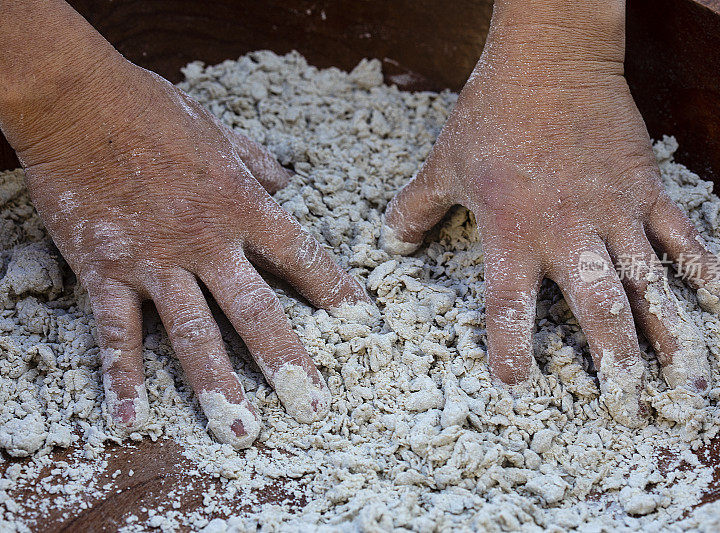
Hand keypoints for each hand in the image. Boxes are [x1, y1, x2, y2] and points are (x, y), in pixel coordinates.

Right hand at [6, 43, 368, 448]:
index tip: (362, 321)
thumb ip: (257, 162)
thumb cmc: (153, 109)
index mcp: (242, 205)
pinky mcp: (106, 270)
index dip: (335, 289)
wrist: (79, 99)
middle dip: (287, 362)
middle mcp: (207, 242)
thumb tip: (287, 181)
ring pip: (193, 334)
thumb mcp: (220, 131)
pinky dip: (121, 375)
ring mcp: (156, 261)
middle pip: (256, 311)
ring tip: (240, 433)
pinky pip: (116, 331)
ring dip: (217, 386)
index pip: (301, 256)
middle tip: (313, 408)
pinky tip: (131, 416)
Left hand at [381, 0, 719, 425]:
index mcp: (512, 233)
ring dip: (670, 336)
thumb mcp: (444, 163)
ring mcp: (614, 213)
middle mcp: (566, 232)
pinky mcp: (645, 189)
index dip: (511, 351)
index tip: (516, 385)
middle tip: (627, 408)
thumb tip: (390, 242)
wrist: (551, 60)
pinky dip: (703, 267)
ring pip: (649, 284)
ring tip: (687, 385)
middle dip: (615, 363)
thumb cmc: (493, 113)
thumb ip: (416, 208)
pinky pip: (681, 235)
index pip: (509, 307)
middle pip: (597, 311)